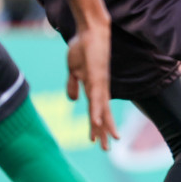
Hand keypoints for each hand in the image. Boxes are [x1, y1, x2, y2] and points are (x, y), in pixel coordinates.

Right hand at [64, 0, 116, 149]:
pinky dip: (97, 110)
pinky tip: (98, 121)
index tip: (96, 141)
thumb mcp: (74, 70)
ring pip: (102, 109)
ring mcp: (100, 83)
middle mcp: (101, 88)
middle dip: (105, 132)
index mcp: (95, 87)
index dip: (97, 126)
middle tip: (107, 149)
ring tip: (106, 142)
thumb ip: (74, 85)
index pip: (97, 111)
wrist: (90, 31)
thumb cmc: (82, 48)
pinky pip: (96, 97)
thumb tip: (73, 101)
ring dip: (103, 126)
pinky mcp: (97, 77)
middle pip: (103, 114)